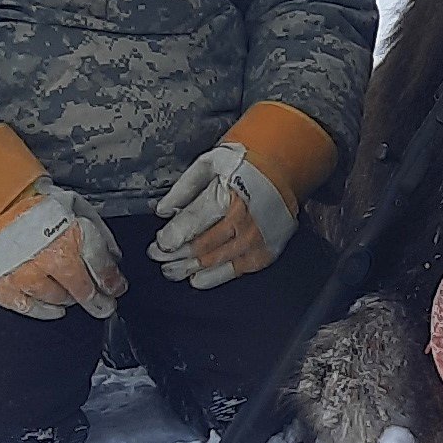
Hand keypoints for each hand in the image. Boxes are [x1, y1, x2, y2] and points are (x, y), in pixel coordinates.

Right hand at [0, 182, 125, 320]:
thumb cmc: (36, 202)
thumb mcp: (77, 207)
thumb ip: (98, 233)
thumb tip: (113, 257)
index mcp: (71, 237)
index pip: (101, 268)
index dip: (113, 281)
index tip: (117, 287)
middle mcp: (50, 260)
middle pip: (83, 290)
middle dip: (98, 301)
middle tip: (103, 305)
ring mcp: (26, 275)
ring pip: (57, 300)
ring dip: (69, 300)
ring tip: (73, 297)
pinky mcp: (4, 284)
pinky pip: (27, 307)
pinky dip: (43, 311)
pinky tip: (54, 309)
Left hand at [151, 138, 296, 289]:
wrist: (284, 169)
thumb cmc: (247, 163)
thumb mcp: (211, 162)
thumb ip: (185, 187)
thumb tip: (164, 210)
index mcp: (228, 197)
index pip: (191, 225)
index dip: (171, 237)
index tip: (159, 244)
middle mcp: (243, 222)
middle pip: (200, 246)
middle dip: (174, 255)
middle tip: (158, 257)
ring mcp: (256, 240)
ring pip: (214, 262)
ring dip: (189, 268)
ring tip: (171, 270)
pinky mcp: (266, 251)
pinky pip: (235, 271)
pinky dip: (213, 277)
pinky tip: (197, 279)